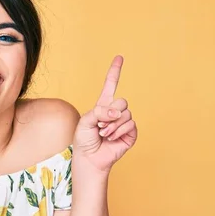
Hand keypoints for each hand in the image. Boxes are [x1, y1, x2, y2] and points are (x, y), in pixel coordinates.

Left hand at [73, 55, 137, 172]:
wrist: (89, 158)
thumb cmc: (84, 140)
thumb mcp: (86, 121)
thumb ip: (99, 111)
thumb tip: (118, 112)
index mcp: (103, 105)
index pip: (110, 85)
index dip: (115, 71)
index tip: (119, 57)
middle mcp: (115, 112)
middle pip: (122, 101)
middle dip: (110, 114)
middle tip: (101, 125)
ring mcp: (124, 122)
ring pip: (126, 114)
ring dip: (112, 125)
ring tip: (104, 134)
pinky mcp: (130, 133)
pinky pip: (130, 125)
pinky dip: (119, 131)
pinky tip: (111, 138)